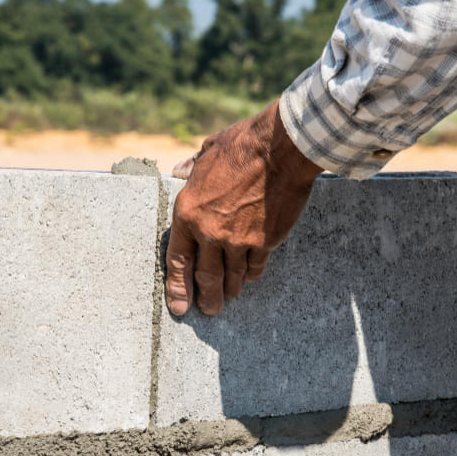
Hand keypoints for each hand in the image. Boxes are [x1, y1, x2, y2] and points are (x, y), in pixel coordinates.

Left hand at [165, 100, 321, 315]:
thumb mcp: (207, 151)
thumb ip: (191, 168)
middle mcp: (210, 232)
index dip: (176, 286)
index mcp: (188, 212)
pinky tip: (249, 277)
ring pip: (232, 276)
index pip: (177, 259)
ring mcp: (238, 240)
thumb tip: (179, 170)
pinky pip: (255, 267)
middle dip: (206, 299)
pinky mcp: (264, 242)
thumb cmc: (242, 145)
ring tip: (229, 296)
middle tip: (208, 310)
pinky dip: (251, 275)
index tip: (178, 306)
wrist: (280, 149)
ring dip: (230, 290)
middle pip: (205, 277)